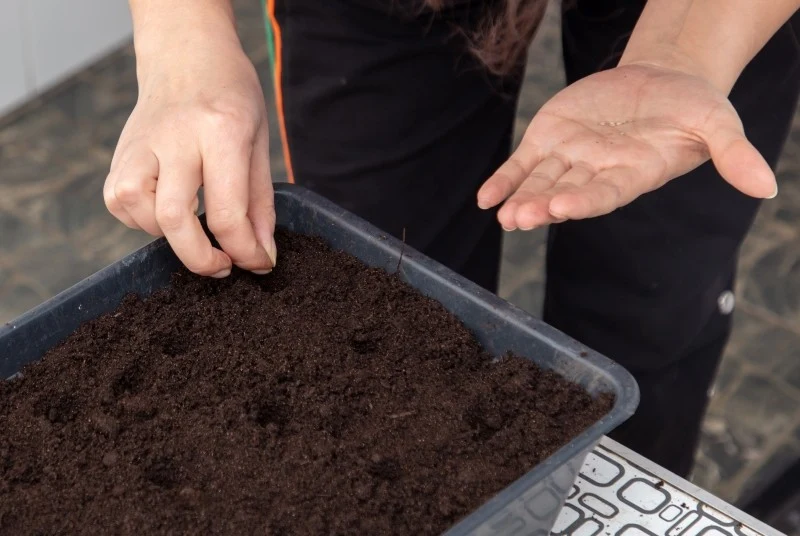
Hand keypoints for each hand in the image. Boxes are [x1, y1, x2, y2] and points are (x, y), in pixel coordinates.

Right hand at [104, 24, 275, 276]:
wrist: (186, 54)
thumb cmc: (230, 96)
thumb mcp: (260, 141)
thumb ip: (260, 202)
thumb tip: (261, 255)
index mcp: (220, 131)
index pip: (228, 211)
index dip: (245, 251)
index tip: (258, 264)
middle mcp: (174, 138)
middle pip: (174, 218)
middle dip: (200, 258)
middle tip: (223, 266)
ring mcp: (139, 146)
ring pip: (140, 213)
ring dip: (170, 237)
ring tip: (196, 228)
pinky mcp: (118, 156)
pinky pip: (122, 206)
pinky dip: (145, 222)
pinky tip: (169, 212)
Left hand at [477, 62, 776, 229]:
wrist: (662, 81)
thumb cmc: (692, 107)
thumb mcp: (716, 124)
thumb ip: (733, 155)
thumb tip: (768, 188)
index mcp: (634, 174)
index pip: (606, 193)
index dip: (584, 200)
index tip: (561, 207)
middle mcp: (598, 172)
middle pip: (566, 192)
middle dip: (543, 205)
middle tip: (521, 218)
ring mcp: (571, 158)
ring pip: (539, 182)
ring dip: (519, 198)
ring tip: (502, 214)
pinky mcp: (550, 139)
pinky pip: (522, 164)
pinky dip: (503, 180)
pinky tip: (484, 198)